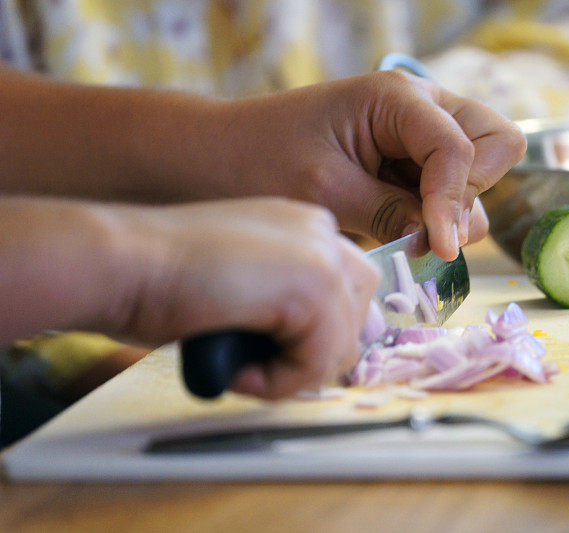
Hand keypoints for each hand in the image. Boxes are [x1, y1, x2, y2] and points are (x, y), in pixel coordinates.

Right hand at [107, 198, 378, 398]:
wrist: (123, 262)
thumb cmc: (160, 277)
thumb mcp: (243, 284)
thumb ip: (287, 303)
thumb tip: (326, 350)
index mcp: (304, 226)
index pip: (350, 294)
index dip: (315, 336)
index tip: (272, 353)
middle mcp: (322, 232)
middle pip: (356, 319)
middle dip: (312, 355)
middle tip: (258, 364)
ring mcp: (322, 256)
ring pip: (339, 347)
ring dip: (290, 373)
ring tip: (239, 365)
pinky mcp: (314, 287)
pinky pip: (316, 363)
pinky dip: (277, 383)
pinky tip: (236, 370)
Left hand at [217, 71, 526, 259]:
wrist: (215, 158)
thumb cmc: (259, 162)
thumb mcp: (328, 192)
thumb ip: (393, 213)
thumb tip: (446, 242)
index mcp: (398, 99)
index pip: (460, 150)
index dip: (453, 202)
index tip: (437, 249)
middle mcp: (418, 107)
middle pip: (496, 143)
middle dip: (473, 189)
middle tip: (430, 224)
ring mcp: (417, 133)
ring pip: (479, 168)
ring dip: (456, 206)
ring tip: (404, 231)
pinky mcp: (405, 161)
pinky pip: (447, 186)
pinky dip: (436, 212)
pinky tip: (396, 228)